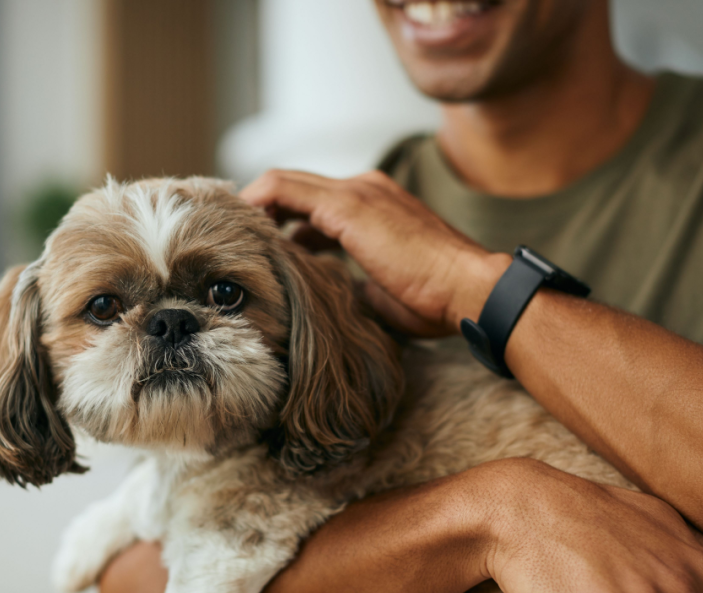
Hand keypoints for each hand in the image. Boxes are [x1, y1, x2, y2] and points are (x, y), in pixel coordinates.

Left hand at [240, 169, 511, 335]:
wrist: (468, 289)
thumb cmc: (437, 298)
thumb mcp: (384, 289)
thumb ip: (355, 281)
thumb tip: (334, 292)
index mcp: (377, 205)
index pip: (316, 201)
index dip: (283, 219)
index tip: (260, 245)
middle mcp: (365, 188)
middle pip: (295, 187)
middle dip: (262, 210)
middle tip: (234, 240)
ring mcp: (357, 193)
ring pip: (285, 184)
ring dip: (256, 209)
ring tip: (234, 239)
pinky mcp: (348, 206)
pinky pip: (283, 191)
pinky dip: (258, 206)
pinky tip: (242, 232)